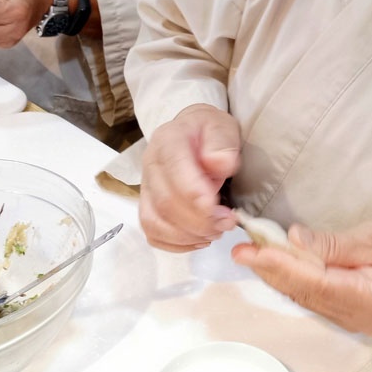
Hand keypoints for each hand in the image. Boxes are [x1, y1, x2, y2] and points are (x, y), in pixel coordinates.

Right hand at [139, 104, 240, 252]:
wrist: (192, 132)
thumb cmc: (209, 132)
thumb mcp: (222, 127)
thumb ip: (222, 143)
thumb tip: (218, 164)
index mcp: (168, 141)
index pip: (175, 172)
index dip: (197, 197)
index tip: (223, 212)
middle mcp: (150, 164)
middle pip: (165, 203)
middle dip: (199, 222)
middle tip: (226, 224)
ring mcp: (145, 187)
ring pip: (154, 222)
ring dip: (187, 236)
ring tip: (214, 232)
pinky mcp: (147, 205)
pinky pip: (152, 233)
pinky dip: (175, 244)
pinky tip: (198, 239)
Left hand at [231, 217, 371, 333]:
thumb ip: (332, 244)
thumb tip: (294, 239)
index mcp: (371, 300)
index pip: (317, 283)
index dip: (283, 266)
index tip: (255, 251)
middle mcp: (358, 318)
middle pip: (305, 293)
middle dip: (271, 271)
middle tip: (241, 251)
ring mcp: (350, 320)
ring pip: (304, 297)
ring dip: (275, 275)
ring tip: (248, 255)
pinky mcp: (344, 314)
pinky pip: (311, 297)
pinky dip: (289, 279)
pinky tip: (270, 265)